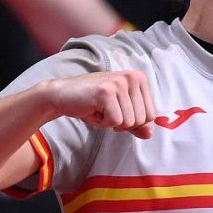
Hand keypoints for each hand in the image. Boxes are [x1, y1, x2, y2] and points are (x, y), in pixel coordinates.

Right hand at [38, 70, 155, 139]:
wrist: (61, 95)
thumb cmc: (92, 103)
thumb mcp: (119, 112)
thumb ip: (136, 123)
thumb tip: (150, 135)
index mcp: (140, 79)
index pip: (151, 115)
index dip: (132, 122)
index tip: (116, 111)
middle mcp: (133, 77)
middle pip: (141, 120)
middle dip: (121, 123)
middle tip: (105, 110)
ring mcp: (120, 83)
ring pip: (128, 122)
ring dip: (110, 123)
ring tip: (98, 109)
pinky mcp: (106, 92)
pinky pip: (115, 121)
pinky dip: (102, 123)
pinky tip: (92, 110)